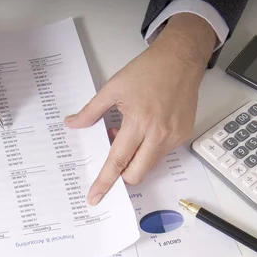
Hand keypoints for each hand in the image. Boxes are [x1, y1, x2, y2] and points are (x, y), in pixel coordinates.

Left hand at [65, 13, 216, 204]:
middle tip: (112, 161)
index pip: (117, 161)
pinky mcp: (184, 135)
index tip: (94, 198)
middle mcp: (159, 133)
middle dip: (121, 176)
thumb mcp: (113, 88)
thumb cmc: (148, 70)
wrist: (181, 58)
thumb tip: (72, 124)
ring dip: (135, 158)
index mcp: (139, 122)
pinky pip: (162, 154)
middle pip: (136, 173)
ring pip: (149, 165)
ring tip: (128, 133)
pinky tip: (144, 130)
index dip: (105, 182)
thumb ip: (91, 111)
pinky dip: (149, 149)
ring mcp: (174, 136)